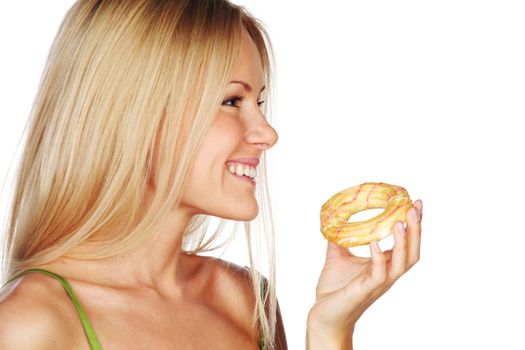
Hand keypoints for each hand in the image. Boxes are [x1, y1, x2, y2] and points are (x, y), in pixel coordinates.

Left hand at [307, 199, 422, 342]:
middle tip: (415, 207)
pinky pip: (378, 274)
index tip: (414, 203)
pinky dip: (378, 258)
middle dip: (416, 230)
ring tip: (400, 222)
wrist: (323, 314)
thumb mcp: (338, 256)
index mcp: (384, 266)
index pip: (406, 244)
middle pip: (412, 252)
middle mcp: (386, 275)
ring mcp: (378, 284)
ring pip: (401, 264)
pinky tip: (374, 243)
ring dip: (403, 242)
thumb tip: (334, 217)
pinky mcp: (365, 290)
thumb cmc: (334, 289)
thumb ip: (339, 238)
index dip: (413, 225)